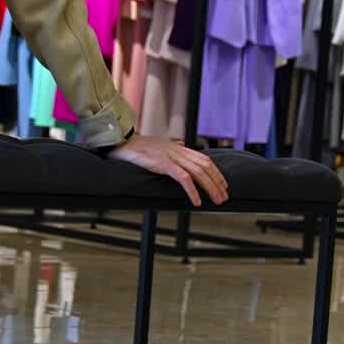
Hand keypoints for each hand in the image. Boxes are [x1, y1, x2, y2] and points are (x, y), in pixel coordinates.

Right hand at [106, 134, 228, 206]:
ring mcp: (170, 156)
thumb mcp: (157, 146)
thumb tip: (181, 144)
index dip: (216, 172)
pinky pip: (182, 177)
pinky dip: (192, 190)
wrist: (120, 141)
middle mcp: (178, 150)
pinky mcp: (162, 163)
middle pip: (205, 166)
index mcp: (178, 147)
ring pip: (198, 172)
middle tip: (224, 197)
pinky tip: (197, 201)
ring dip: (210, 188)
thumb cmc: (135, 146)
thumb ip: (171, 146)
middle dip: (218, 182)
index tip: (223, 185)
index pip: (204, 159)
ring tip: (216, 200)